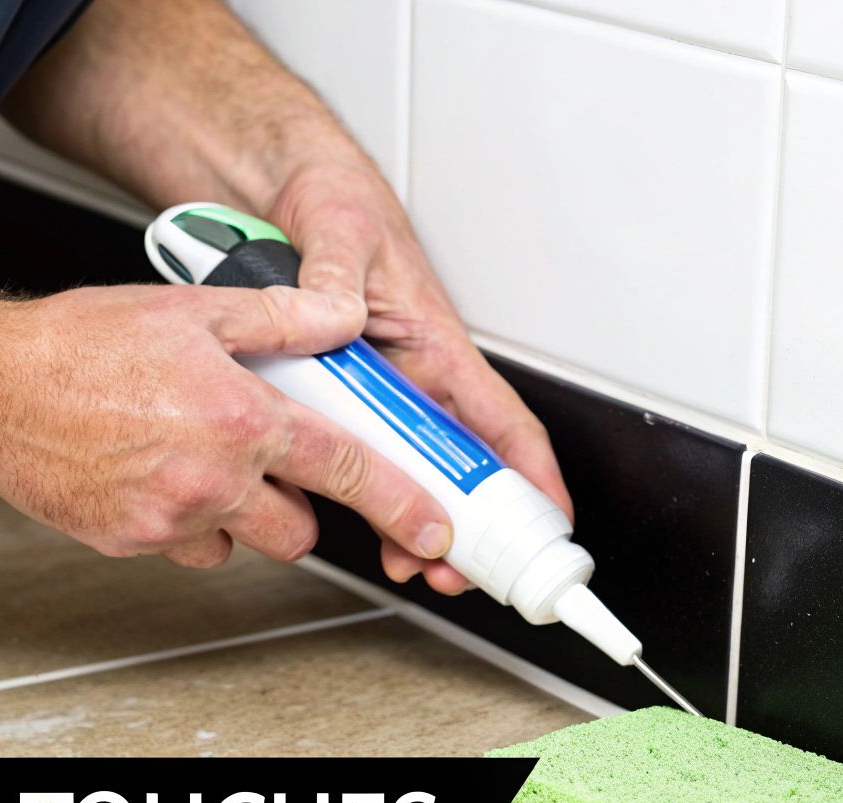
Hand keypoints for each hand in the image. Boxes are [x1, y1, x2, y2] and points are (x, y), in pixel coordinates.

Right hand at [0, 285, 454, 569]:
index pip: (348, 470)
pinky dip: (192, 523)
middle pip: (302, 530)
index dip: (403, 502)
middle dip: (301, 506)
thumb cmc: (75, 347)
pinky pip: (190, 547)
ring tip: (205, 458)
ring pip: (245, 541)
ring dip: (245, 513)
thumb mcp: (191, 308)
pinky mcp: (133, 543)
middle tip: (272, 462)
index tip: (434, 526)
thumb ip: (281, 317)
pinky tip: (163, 476)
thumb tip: (342, 319)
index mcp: (240, 418)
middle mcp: (212, 478)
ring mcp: (171, 519)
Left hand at [267, 160, 573, 593]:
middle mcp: (419, 373)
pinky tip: (364, 525)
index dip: (531, 474)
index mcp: (435, 342)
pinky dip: (372, 494)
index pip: (499, 419)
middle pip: (463, 464)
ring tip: (414, 565)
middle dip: (473, 524)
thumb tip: (335, 311)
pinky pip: (369, 453)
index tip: (549, 520)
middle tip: (463, 570)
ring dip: (421, 518)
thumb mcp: (338, 233)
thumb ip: (334, 275)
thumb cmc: (338, 205)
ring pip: (419, 469)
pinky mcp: (351, 393)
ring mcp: (386, 389)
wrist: (293, 191)